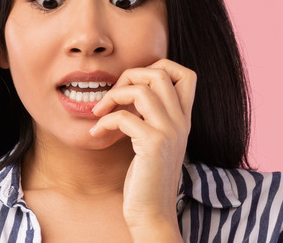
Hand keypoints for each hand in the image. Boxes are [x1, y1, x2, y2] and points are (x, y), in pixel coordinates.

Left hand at [89, 59, 195, 241]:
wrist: (152, 214)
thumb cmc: (147, 178)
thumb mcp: (155, 141)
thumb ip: (151, 117)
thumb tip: (129, 91)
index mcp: (183, 118)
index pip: (185, 74)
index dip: (159, 67)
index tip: (134, 85)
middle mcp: (181, 121)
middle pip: (161, 72)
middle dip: (129, 76)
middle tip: (112, 96)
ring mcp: (170, 132)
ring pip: (142, 89)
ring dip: (113, 96)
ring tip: (99, 111)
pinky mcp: (154, 145)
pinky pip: (124, 117)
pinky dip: (105, 121)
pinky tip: (97, 133)